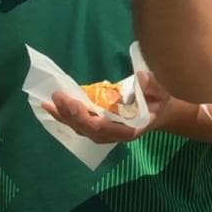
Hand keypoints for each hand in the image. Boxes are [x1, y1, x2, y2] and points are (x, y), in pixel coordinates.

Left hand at [43, 71, 176, 143]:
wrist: (162, 113)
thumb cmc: (161, 102)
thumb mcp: (163, 93)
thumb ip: (153, 87)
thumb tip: (141, 77)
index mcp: (130, 129)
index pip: (103, 128)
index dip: (86, 117)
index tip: (74, 103)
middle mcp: (114, 134)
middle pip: (87, 130)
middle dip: (70, 115)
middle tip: (57, 97)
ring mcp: (106, 132)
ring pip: (81, 128)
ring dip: (64, 116)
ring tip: (48, 103)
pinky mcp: (100, 126)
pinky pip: (80, 124)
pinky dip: (66, 115)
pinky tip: (53, 106)